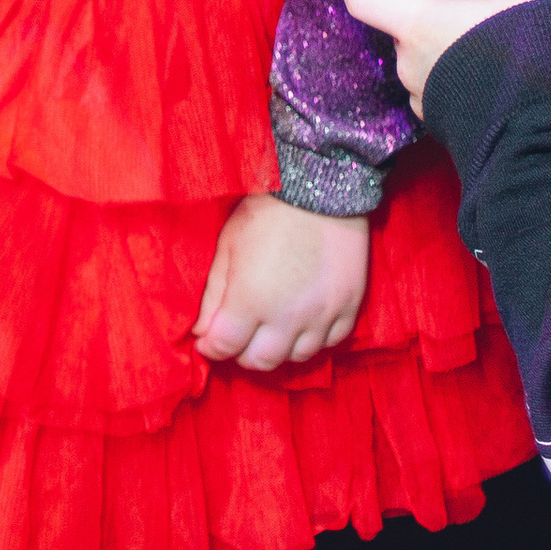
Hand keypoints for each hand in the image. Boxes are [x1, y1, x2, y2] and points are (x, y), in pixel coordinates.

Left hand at [194, 195, 368, 369]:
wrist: (319, 187)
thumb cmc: (266, 211)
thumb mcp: (228, 246)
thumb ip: (213, 294)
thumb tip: (202, 331)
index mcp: (250, 302)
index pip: (224, 347)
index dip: (211, 347)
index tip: (208, 340)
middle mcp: (286, 318)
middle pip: (260, 361)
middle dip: (243, 352)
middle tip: (239, 335)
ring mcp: (321, 316)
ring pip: (296, 358)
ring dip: (279, 348)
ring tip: (271, 328)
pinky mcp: (348, 307)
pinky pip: (330, 343)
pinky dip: (314, 339)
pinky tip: (304, 322)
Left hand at [338, 0, 550, 119]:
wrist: (548, 145)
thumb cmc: (529, 60)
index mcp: (416, 22)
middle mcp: (409, 62)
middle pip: (396, 26)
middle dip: (416, 10)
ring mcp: (426, 99)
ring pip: (420, 62)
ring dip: (439, 48)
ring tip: (473, 29)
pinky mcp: (450, 128)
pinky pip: (442, 93)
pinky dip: (455, 78)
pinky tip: (487, 68)